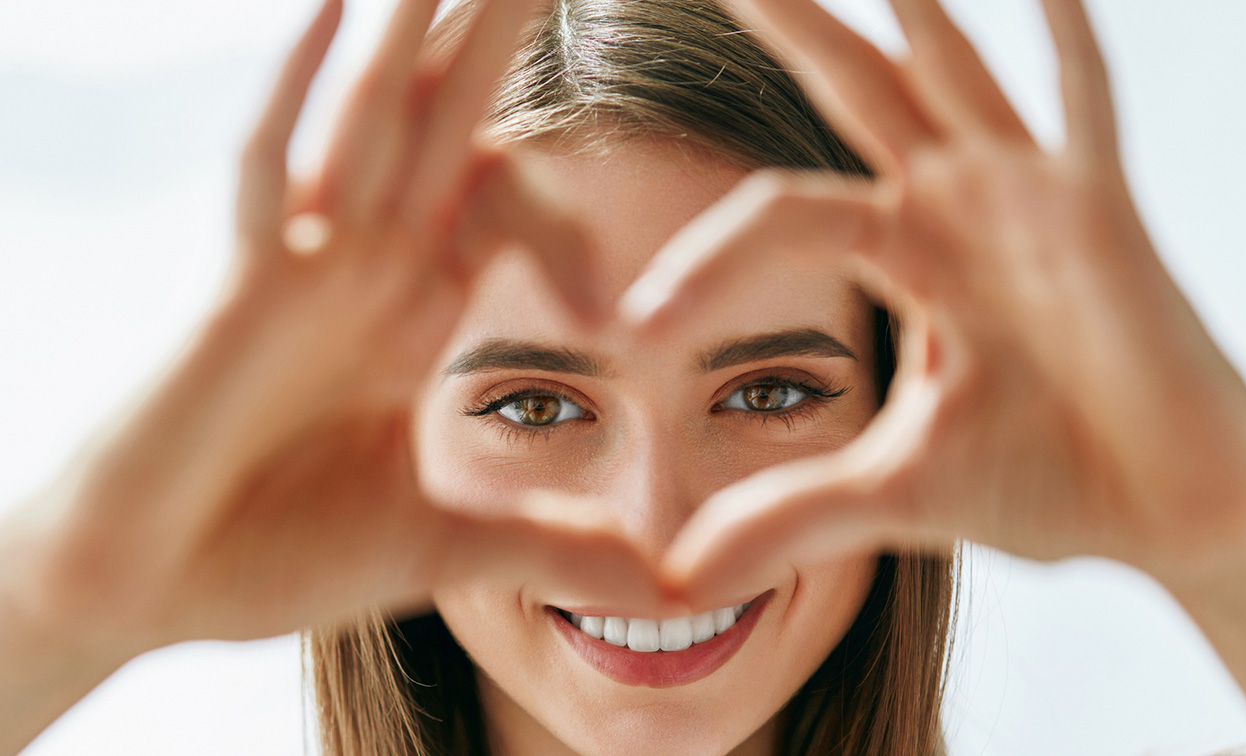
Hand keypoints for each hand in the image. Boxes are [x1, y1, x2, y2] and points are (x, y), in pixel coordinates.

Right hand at [1, 0, 663, 673]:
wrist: (148, 593)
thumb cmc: (271, 556)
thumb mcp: (445, 549)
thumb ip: (553, 549)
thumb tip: (664, 590)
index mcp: (411, 314)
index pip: (502, 210)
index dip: (563, 215)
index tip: (616, 258)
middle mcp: (364, 269)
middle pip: (445, 126)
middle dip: (493, 38)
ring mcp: (300, 268)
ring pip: (373, 120)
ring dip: (417, 30)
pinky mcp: (238, 290)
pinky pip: (268, 169)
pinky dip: (299, 91)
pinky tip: (338, 6)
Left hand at [619, 0, 1245, 605]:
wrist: (1168, 512)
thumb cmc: (1046, 482)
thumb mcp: (892, 495)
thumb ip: (787, 516)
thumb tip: (675, 578)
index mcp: (902, 255)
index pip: (775, 219)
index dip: (702, 265)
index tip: (632, 326)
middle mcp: (955, 207)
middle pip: (849, 89)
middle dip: (786, 23)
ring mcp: (1029, 199)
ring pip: (949, 71)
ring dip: (907, 7)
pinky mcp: (1104, 214)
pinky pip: (1084, 106)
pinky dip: (1066, 41)